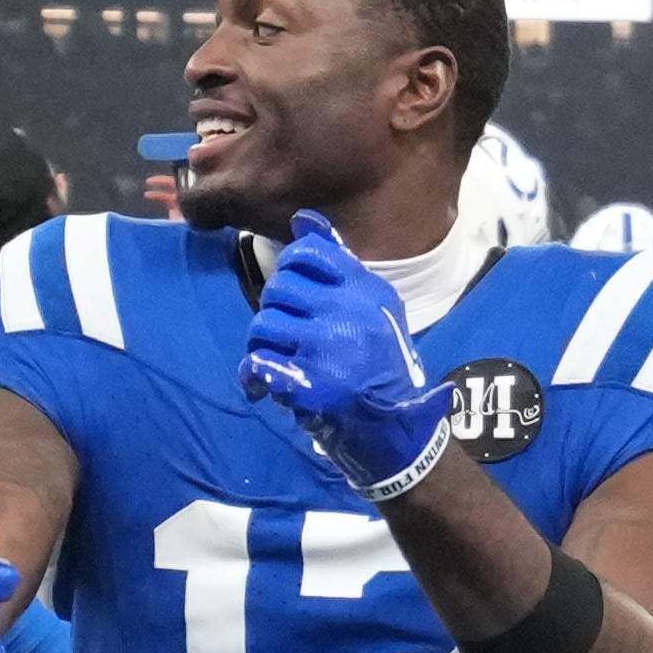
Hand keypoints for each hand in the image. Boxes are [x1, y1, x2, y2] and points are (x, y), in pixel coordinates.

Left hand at [238, 213, 458, 500]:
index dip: (288, 269)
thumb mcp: (373, 310)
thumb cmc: (380, 368)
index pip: (307, 253)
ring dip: (261, 346)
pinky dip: (254, 374)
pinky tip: (262, 384)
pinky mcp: (312, 385)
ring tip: (278, 362)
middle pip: (278, 288)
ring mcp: (330, 349)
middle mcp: (349, 313)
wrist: (398, 432)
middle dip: (274, 312)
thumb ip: (339, 267)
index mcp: (365, 291)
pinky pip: (258, 363)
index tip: (295, 296)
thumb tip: (302, 219)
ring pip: (263, 325)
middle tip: (286, 336)